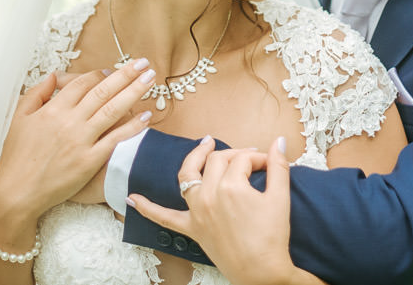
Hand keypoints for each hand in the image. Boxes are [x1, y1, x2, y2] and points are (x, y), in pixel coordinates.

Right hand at [0, 63, 153, 240]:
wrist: (16, 193)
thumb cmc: (15, 157)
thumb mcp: (18, 119)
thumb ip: (36, 93)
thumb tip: (53, 75)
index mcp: (52, 109)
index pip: (83, 83)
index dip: (100, 74)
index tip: (113, 70)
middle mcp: (69, 121)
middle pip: (103, 91)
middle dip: (126, 74)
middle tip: (143, 64)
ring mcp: (81, 141)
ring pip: (113, 109)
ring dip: (134, 91)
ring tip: (150, 79)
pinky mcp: (89, 161)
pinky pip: (115, 139)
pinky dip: (132, 127)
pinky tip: (146, 116)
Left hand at [128, 137, 322, 284]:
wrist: (262, 272)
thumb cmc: (271, 238)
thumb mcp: (280, 198)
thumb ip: (279, 166)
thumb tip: (278, 141)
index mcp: (231, 186)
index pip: (244, 159)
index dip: (259, 157)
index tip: (270, 163)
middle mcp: (209, 196)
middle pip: (217, 161)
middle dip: (235, 154)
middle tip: (251, 158)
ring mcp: (197, 212)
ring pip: (187, 176)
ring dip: (193, 158)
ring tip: (204, 146)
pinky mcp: (192, 229)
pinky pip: (164, 218)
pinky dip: (147, 208)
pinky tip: (132, 198)